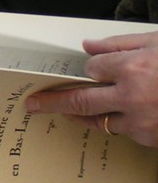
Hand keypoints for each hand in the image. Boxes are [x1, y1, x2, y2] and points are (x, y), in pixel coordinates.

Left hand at [26, 30, 157, 145]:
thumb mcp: (156, 43)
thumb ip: (120, 44)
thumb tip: (90, 46)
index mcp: (133, 69)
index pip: (92, 69)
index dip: (93, 68)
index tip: (94, 69)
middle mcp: (132, 98)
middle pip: (81, 101)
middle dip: (54, 102)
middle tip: (36, 104)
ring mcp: (140, 123)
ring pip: (100, 121)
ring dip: (87, 114)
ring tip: (72, 111)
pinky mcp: (150, 139)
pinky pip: (125, 132)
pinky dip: (121, 123)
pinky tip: (127, 114)